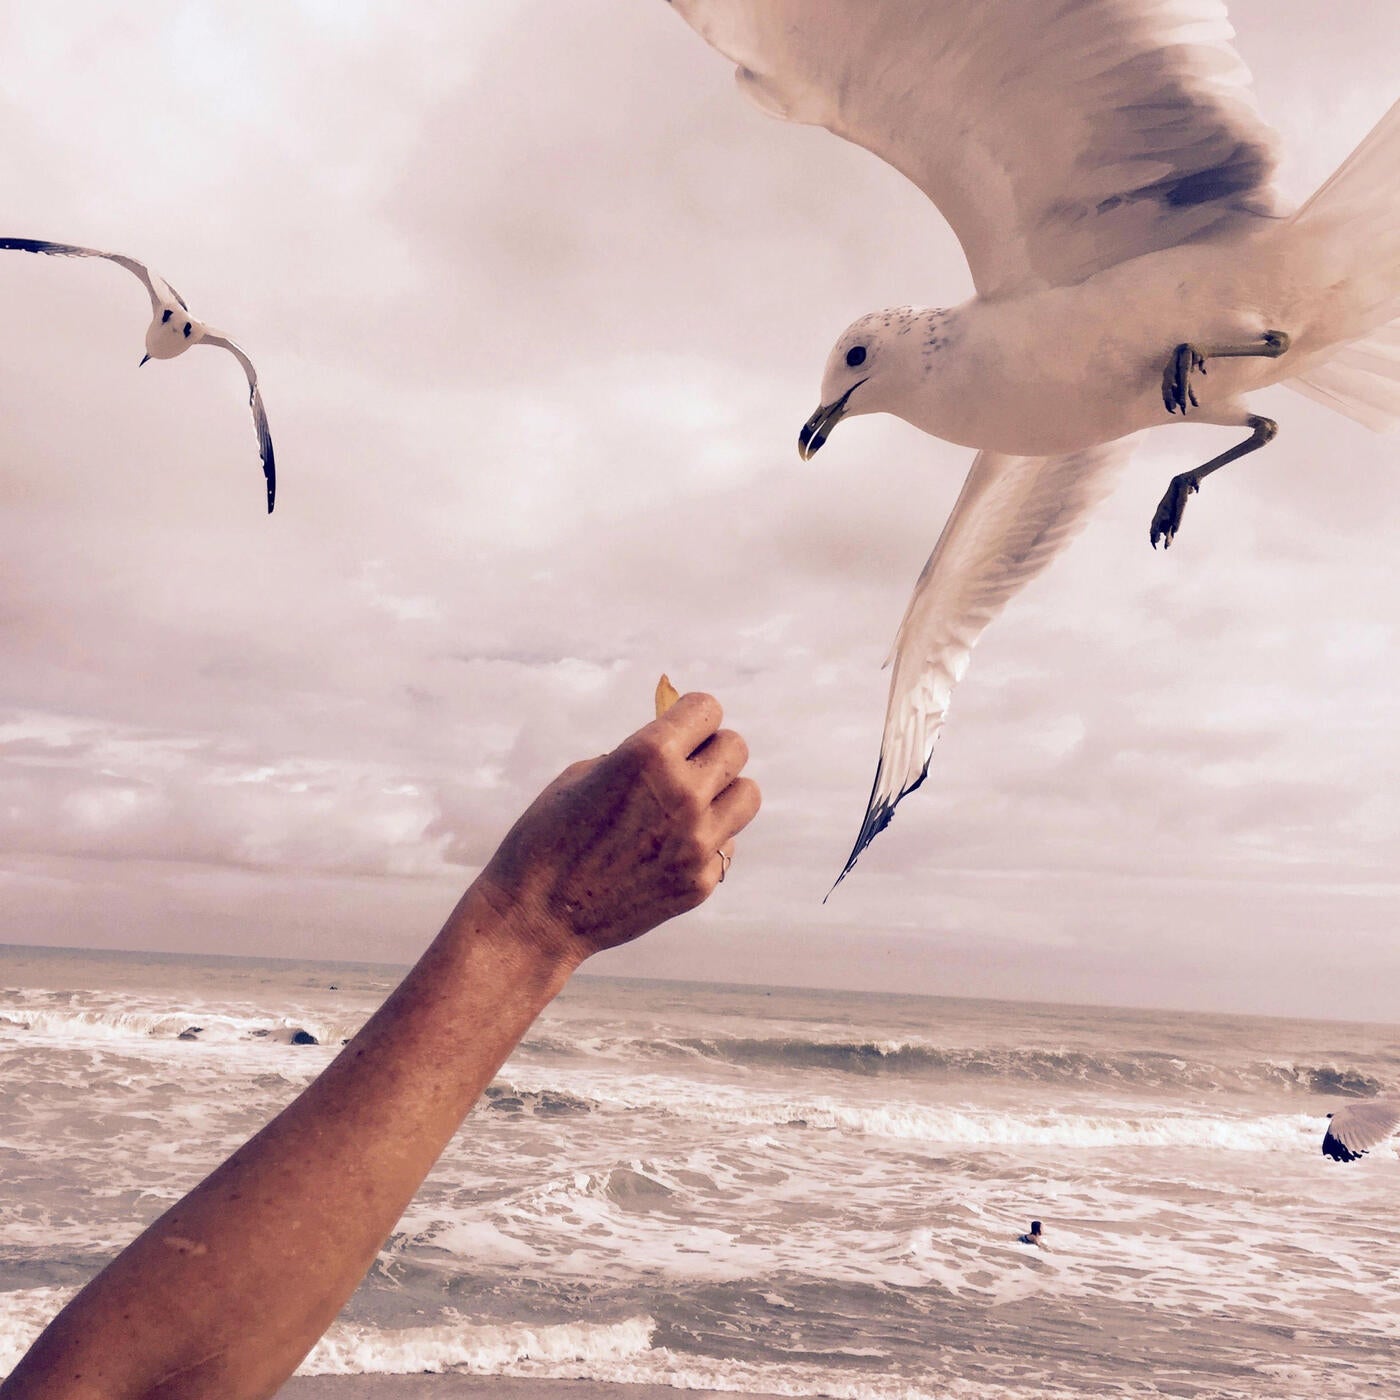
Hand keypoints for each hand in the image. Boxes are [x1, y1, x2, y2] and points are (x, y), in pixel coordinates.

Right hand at [477, 692, 759, 963]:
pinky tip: (670, 848)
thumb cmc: (548, 836)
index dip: (691, 716)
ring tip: (690, 803)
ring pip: (747, 795)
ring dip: (723, 792)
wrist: (537, 915)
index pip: (707, 709)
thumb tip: (678, 746)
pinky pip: (727, 843)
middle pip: (736, 748)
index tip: (680, 729)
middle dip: (711, 750)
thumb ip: (639, 755)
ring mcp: (697, 842)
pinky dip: (707, 840)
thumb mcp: (585, 774)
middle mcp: (682, 794)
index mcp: (647, 755)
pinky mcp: (701, 882)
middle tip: (686, 765)